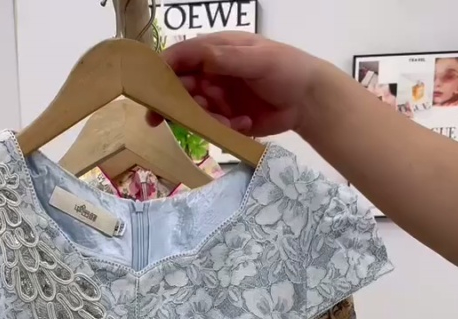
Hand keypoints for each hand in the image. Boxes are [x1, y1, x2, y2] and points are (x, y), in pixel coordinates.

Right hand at [151, 32, 325, 136]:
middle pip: (182, 87)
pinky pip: (213, 126)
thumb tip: (197, 57)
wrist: (308, 100)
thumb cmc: (286, 69)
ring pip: (196, 111)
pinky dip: (224, 129)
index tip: (149, 88)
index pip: (183, 57)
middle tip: (165, 119)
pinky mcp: (228, 118)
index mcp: (218, 51)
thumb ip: (226, 58)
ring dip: (206, 119)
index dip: (163, 70)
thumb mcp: (257, 58)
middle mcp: (214, 73)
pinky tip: (244, 124)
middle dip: (176, 103)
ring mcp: (220, 96)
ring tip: (231, 121)